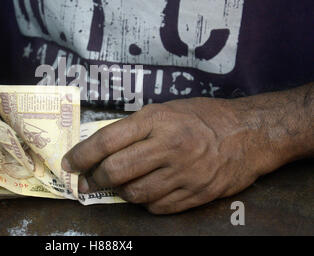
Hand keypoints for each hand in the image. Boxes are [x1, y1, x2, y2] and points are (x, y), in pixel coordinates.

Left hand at [62, 98, 281, 213]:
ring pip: (134, 194)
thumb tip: (100, 147)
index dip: (82, 155)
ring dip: (120, 191)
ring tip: (120, 183)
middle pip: (116, 171)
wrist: (248, 133)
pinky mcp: (196, 194)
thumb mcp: (165, 110)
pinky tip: (147, 191)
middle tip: (86, 181)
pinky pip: (157, 207)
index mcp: (156, 120)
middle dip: (94, 179)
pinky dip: (145, 202)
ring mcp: (183, 173)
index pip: (107, 140)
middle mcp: (168, 146)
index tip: (69, 164)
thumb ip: (134, 128)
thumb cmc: (203, 117)